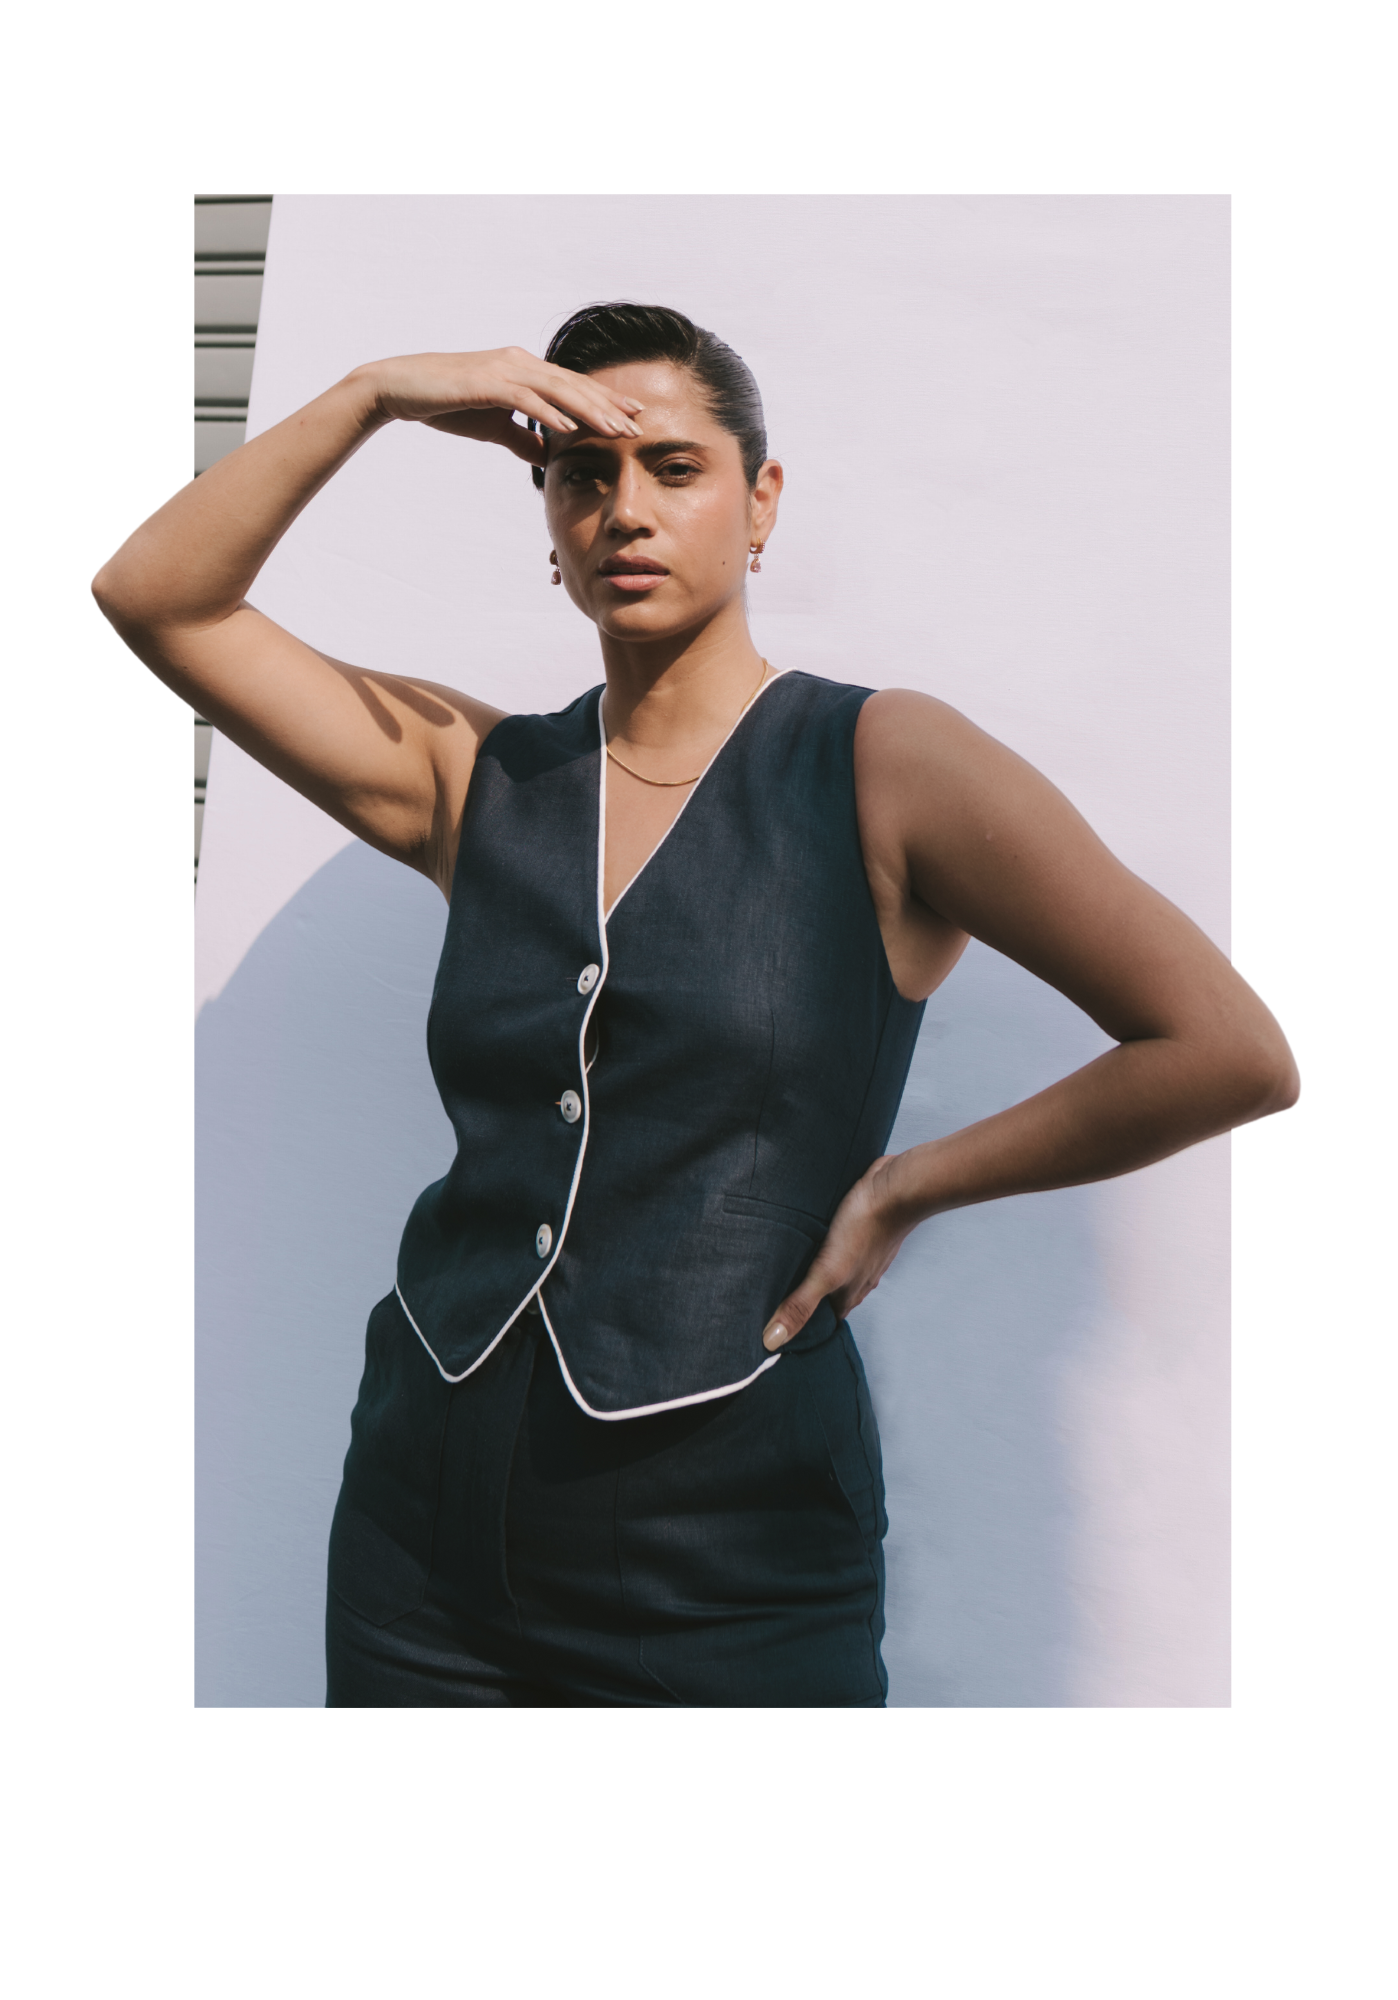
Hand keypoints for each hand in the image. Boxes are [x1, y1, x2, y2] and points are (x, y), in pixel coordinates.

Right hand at [356, 346, 644, 466]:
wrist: (400, 388)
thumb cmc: (446, 404)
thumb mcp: (492, 425)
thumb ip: (521, 437)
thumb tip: (545, 454)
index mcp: (522, 370)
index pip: (572, 386)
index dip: (604, 401)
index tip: (633, 417)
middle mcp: (518, 363)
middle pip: (572, 385)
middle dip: (607, 406)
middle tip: (637, 426)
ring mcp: (502, 370)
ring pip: (555, 390)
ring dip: (588, 410)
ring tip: (614, 429)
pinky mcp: (484, 383)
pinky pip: (523, 398)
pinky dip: (547, 412)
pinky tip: (568, 428)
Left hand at [761, 1157, 917, 1351]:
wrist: (898, 1187)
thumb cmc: (865, 1227)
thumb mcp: (827, 1271)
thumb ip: (801, 1304)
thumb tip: (773, 1341)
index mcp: (849, 1294)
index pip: (824, 1323)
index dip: (803, 1329)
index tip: (776, 1328)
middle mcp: (858, 1278)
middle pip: (828, 1298)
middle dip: (804, 1300)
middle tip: (772, 1298)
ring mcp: (862, 1254)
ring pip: (834, 1271)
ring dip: (813, 1272)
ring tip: (785, 1267)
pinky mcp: (861, 1229)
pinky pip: (839, 1246)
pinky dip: (823, 1247)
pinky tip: (811, 1237)